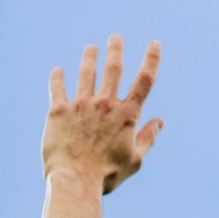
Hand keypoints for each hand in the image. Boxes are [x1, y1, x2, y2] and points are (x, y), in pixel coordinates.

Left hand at [42, 34, 162, 193]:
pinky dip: (58, 77)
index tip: (155, 43)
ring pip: (86, 74)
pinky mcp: (58, 112)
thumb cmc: (108, 174)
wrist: (74, 180)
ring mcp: (80, 105)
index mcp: (127, 115)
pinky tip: (58, 70)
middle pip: (113, 69)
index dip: (152, 59)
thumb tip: (160, 121)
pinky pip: (57, 88)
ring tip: (91, 48)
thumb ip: (148, 137)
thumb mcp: (136, 160)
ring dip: (89, 58)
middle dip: (116, 50)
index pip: (144, 81)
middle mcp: (104, 104)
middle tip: (116, 38)